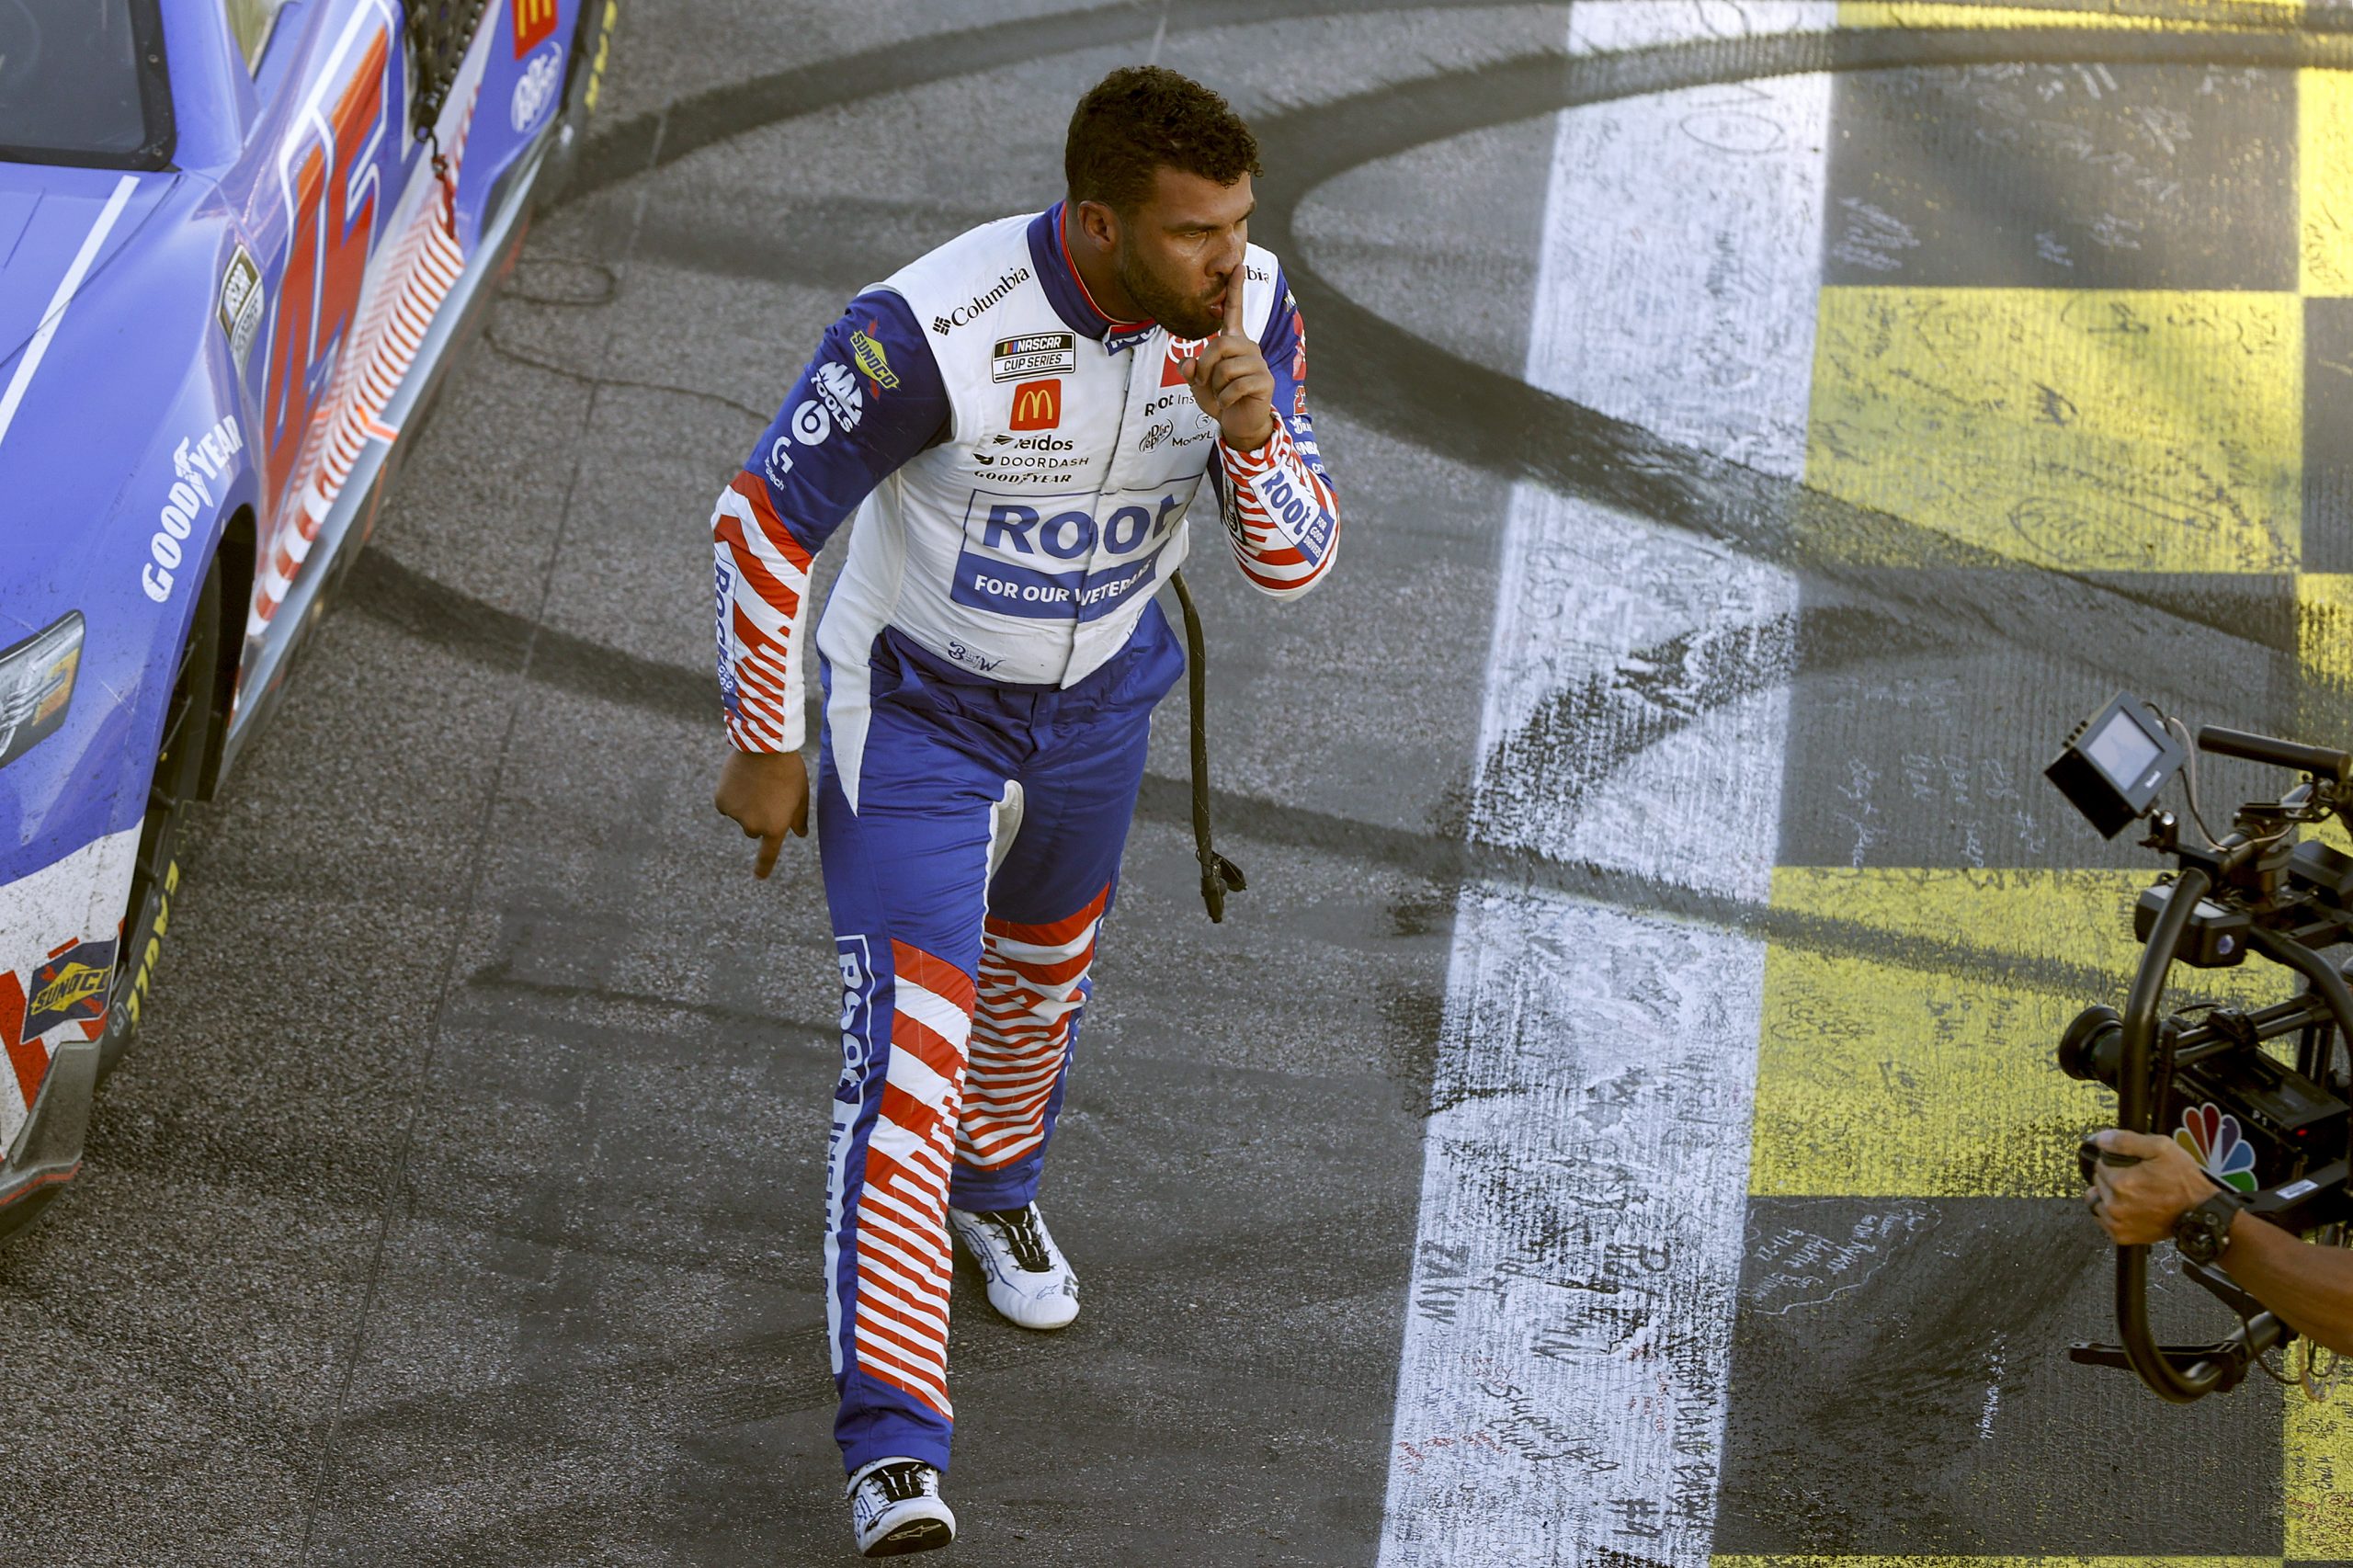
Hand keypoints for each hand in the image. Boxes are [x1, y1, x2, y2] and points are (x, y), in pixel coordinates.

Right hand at [714, 748, 808, 878]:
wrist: (764, 746)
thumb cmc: (789, 771)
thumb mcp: (801, 796)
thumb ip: (799, 818)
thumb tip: (800, 834)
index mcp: (775, 828)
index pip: (769, 854)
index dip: (763, 867)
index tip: (759, 877)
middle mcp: (753, 827)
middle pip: (753, 829)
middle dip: (759, 817)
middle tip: (767, 794)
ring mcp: (735, 816)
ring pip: (739, 815)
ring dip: (745, 804)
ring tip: (756, 781)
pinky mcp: (721, 802)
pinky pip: (726, 804)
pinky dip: (732, 795)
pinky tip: (741, 779)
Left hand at [1182, 270, 1274, 452]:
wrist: (1239, 423)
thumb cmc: (1219, 398)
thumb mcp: (1197, 383)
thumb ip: (1189, 370)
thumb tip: (1188, 364)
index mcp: (1233, 342)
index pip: (1235, 311)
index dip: (1236, 289)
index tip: (1239, 265)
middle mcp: (1249, 348)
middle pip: (1220, 345)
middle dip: (1205, 366)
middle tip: (1203, 381)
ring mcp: (1259, 364)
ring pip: (1226, 368)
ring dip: (1216, 386)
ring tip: (1222, 395)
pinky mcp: (1265, 382)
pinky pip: (1235, 387)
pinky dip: (1225, 399)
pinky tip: (1231, 403)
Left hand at [2086, 1128, 2216, 1244]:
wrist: (2202, 1212)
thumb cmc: (2184, 1181)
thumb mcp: (2162, 1148)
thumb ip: (2126, 1141)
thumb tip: (2101, 1140)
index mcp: (2121, 1183)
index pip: (2101, 1163)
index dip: (2116, 1161)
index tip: (2132, 1166)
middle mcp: (2115, 1205)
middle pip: (2099, 1181)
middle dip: (2113, 1177)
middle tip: (2137, 1180)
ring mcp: (2117, 1223)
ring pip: (2097, 1200)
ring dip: (2108, 1195)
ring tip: (2132, 1194)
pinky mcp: (2121, 1236)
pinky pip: (2102, 1219)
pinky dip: (2111, 1213)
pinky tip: (2129, 1208)